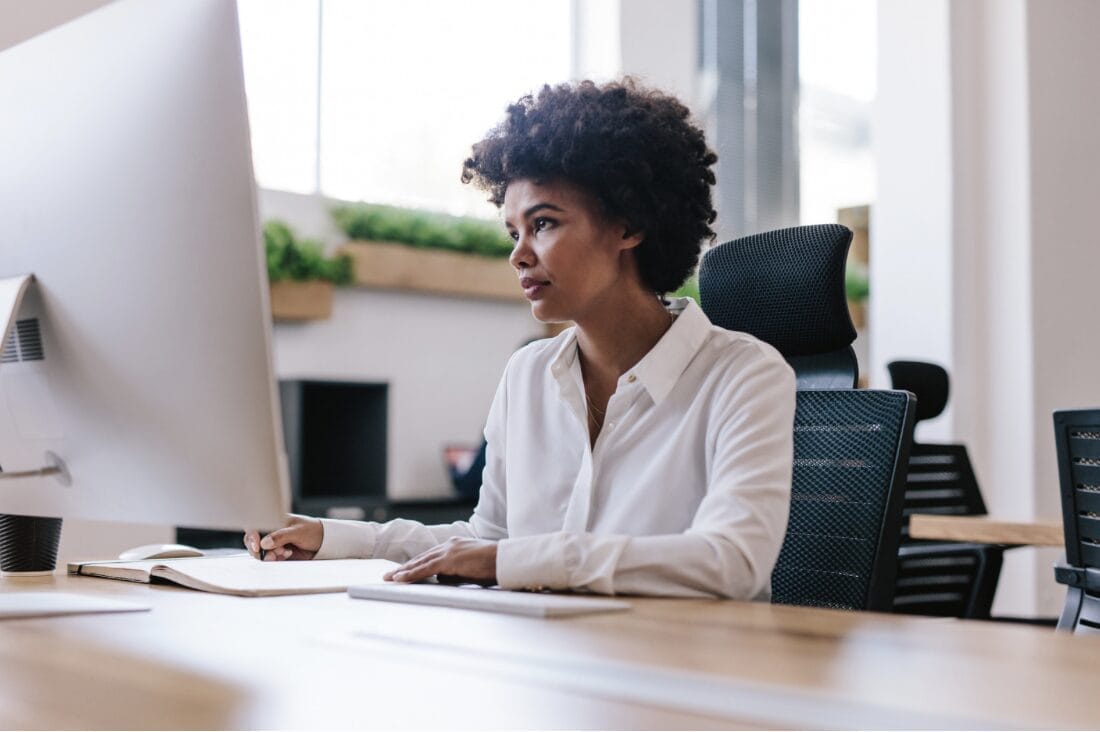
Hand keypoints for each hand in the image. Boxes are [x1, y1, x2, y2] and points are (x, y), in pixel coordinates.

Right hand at [243, 514, 323, 560]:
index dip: (252, 537)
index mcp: (273, 521)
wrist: (325, 542)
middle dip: (260, 550)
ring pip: (259, 552)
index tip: (258, 547)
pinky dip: (275, 559)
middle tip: (273, 555)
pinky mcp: (278, 553)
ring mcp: (273, 543)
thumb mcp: (298, 532)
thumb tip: (264, 543)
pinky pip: (269, 559)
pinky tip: (287, 555)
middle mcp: (271, 532)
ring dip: (269, 555)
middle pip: (252, 542)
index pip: (254, 527)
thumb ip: (281, 536)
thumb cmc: (313, 531)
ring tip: (285, 553)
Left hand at [383, 537, 497, 584]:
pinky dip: (412, 574)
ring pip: (421, 562)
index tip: (405, 570)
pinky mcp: (449, 560)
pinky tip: (401, 579)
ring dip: (404, 571)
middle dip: (405, 567)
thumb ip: (455, 572)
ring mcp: (449, 551)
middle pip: (422, 557)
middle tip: (390, 575)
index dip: (417, 563)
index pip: (431, 555)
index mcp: (456, 545)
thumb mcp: (471, 569)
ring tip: (390, 578)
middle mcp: (450, 545)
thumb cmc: (494, 566)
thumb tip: (442, 578)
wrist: (505, 560)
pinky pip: (426, 568)